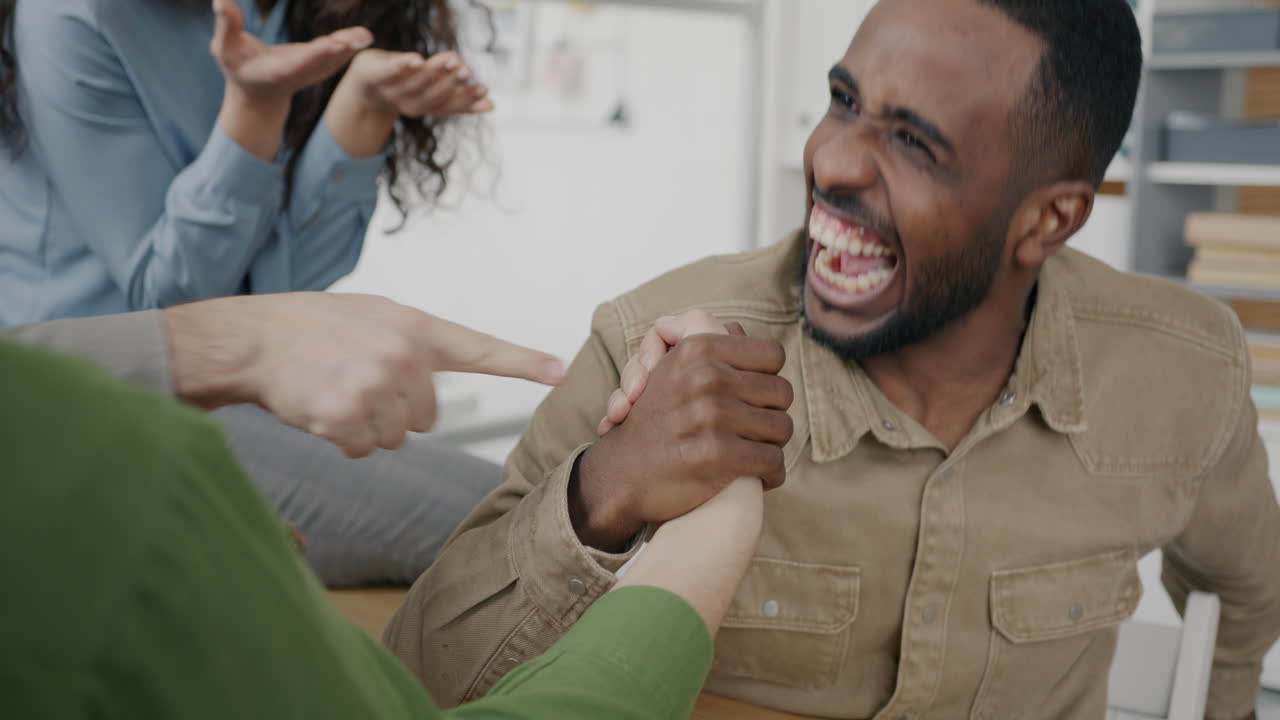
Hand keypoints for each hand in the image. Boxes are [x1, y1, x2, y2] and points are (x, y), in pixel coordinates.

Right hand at [166, 293, 564, 457]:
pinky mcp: (348, 417)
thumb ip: (415, 345)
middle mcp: (404, 356)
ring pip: (398, 437)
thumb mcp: (376, 317)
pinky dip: (344, 440)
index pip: (481, 348)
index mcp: (417, 328)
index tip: (560, 371)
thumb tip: (433, 389)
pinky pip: (365, 449)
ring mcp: (376, 387)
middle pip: (427, 417)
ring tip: (337, 389)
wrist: (255, 339)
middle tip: (357, 379)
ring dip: (368, 426)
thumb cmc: (316, 328)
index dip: (523, 362)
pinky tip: (322, 408)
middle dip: (395, 409)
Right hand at [210, 0, 372, 103]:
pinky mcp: (318, 66)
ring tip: (365, 35)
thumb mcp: (224, 48)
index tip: (330, 45)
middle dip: (339, 50)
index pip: (297, 61)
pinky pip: (336, 56)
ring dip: (350, 47)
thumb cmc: (237, 66)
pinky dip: (349, 45)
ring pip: (333, 59)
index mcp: (276, 70)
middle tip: (358, 38)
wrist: (258, 92)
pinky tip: (362, 35)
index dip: (315, 54)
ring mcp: (311, 71)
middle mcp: (298, 72)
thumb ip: (226, 24)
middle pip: (322, 61)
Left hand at [343, 49, 494, 118]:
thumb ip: (460, 98)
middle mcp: (407, 104)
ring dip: (434, 72)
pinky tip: (416, 58)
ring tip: (452, 58)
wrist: (365, 82)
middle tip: (468, 70)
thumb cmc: (406, 83)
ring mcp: (389, 90)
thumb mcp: (435, 92)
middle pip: (432, 95)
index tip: (484, 88)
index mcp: (424, 108)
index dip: (466, 99)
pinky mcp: (373, 73)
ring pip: (414, 83)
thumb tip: (493, 105)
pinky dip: (402, 66)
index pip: (448, 106)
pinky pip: (389, 70)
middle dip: (451, 83)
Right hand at [569, 310, 793, 549]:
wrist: (619, 476)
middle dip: (773, 412)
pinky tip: (761, 477)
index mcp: (698, 348)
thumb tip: (737, 328)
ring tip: (759, 449)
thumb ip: (699, 338)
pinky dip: (771, 474)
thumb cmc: (648, 421)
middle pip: (782, 391)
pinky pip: (772, 462)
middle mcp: (706, 377)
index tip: (755, 391)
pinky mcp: (718, 456)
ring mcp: (712, 416)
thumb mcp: (667, 365)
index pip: (772, 354)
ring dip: (772, 444)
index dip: (768, 374)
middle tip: (759, 425)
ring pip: (782, 427)